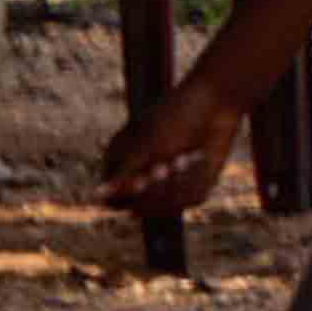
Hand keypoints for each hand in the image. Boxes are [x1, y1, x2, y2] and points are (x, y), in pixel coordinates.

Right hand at [101, 88, 244, 212]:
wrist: (216, 101)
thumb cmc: (174, 117)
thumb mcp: (146, 146)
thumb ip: (122, 174)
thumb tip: (94, 196)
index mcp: (120, 165)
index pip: (114, 202)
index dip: (128, 197)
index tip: (142, 180)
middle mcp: (142, 177)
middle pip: (142, 209)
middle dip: (156, 190)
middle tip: (166, 164)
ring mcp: (169, 183)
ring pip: (170, 207)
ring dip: (179, 184)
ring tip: (185, 156)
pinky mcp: (194, 185)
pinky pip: (193, 199)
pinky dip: (198, 180)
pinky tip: (201, 156)